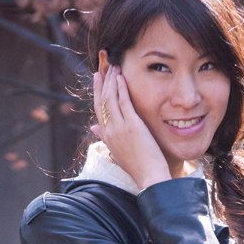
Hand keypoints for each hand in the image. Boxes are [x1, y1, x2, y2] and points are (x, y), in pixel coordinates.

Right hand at [91, 65, 171, 190]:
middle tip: (106, 65)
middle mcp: (110, 131)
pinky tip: (122, 77)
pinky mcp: (132, 126)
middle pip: (102, 100)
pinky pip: (124, 102)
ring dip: (112, 80)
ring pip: (110, 98)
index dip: (97, 91)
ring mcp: (120, 128)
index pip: (98, 109)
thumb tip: (93, 128)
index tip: (98, 78)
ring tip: (115, 66)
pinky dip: (122, 88)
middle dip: (103, 81)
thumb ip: (105, 138)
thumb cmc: (138, 168)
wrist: (149, 178)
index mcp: (107, 138)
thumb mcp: (118, 153)